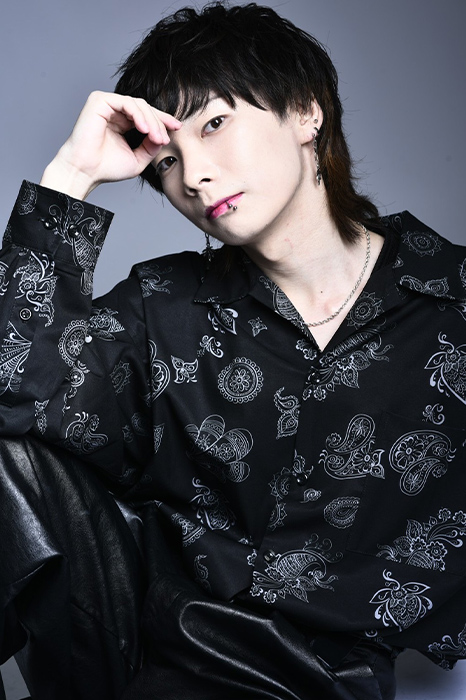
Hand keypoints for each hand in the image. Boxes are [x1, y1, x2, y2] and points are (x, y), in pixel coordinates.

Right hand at [40, 91, 180, 199]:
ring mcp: (106, 104)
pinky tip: (144, 129)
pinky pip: (126, 102)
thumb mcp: (138, 158)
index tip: (177, 128)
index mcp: (121, 121)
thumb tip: (164, 135)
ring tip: (156, 137)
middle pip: (145, 108)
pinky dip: (138, 115)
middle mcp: (113, 110)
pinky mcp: (99, 100)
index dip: (163, 120)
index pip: (146, 115)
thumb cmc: (106, 168)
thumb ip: (151, 146)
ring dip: (151, 121)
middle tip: (166, 138)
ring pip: (138, 105)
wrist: (85, 172)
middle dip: (159, 122)